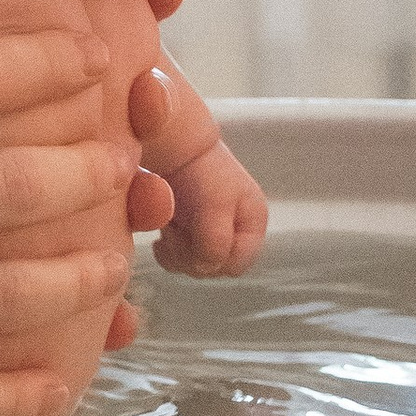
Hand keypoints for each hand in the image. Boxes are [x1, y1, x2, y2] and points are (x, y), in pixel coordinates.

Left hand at [154, 143, 268, 280]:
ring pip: (196, 267)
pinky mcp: (190, 234)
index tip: (192, 236)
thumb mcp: (215, 206)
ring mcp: (213, 233)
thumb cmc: (199, 171)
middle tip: (176, 229)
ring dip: (178, 253)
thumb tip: (207, 268)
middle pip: (215, 268)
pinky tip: (162, 236)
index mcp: (253, 223)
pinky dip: (168, 252)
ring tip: (170, 227)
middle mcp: (237, 232)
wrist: (171, 147)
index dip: (214, 258)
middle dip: (192, 254)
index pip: (237, 264)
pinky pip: (179, 261)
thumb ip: (216, 242)